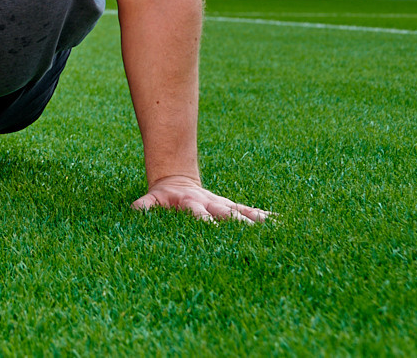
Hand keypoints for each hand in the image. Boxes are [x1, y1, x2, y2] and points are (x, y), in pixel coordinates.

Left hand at [132, 174, 268, 222]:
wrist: (175, 181)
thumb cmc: (162, 197)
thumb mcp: (151, 200)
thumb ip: (143, 206)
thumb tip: (134, 210)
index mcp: (191, 205)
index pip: (199, 216)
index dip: (205, 223)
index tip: (212, 230)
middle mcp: (210, 205)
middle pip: (226, 215)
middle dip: (237, 224)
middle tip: (252, 234)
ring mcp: (222, 205)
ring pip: (241, 212)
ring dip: (256, 220)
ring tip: (276, 228)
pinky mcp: (230, 206)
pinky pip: (248, 210)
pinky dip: (264, 216)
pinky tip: (282, 222)